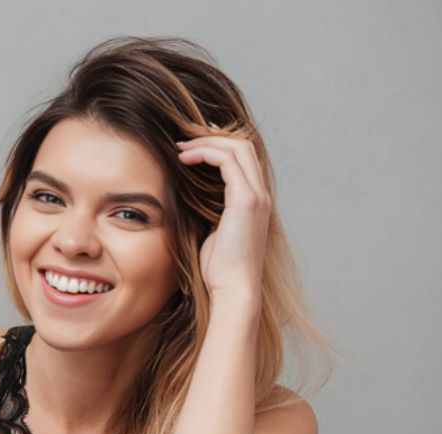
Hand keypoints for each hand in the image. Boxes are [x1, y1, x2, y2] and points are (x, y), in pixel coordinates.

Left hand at [176, 134, 270, 304]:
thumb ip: (209, 211)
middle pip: (243, 145)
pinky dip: (206, 154)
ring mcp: (256, 196)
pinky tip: (186, 159)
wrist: (232, 288)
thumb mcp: (212, 232)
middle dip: (212, 137)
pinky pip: (227, 162)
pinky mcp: (246, 201)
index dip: (218, 145)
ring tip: (181, 148)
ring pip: (237, 148)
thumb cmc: (219, 268)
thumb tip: (188, 197)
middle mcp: (260, 195)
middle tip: (183, 141)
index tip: (190, 147)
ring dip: (206, 142)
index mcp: (255, 201)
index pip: (243, 158)